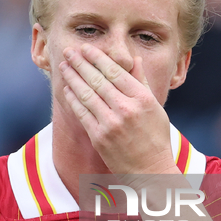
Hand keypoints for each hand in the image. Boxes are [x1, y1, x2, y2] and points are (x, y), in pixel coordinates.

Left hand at [59, 44, 175, 175]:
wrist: (150, 171)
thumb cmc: (156, 139)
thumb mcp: (156, 108)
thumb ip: (142, 82)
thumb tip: (135, 59)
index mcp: (142, 98)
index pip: (115, 71)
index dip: (97, 58)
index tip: (86, 48)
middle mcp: (126, 108)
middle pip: (97, 80)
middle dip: (80, 63)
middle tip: (69, 51)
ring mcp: (111, 123)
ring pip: (87, 94)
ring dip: (72, 78)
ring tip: (64, 66)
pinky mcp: (99, 137)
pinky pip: (82, 113)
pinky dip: (73, 99)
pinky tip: (67, 89)